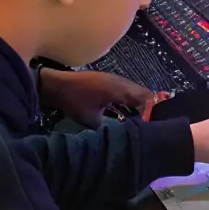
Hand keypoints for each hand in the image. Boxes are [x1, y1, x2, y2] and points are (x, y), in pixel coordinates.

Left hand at [38, 68, 153, 126]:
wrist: (56, 85)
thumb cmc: (75, 101)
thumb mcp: (92, 120)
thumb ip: (110, 126)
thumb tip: (120, 131)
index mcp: (119, 90)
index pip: (145, 99)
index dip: (151, 112)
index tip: (151, 127)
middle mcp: (120, 81)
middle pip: (143, 93)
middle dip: (148, 108)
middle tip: (149, 124)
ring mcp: (114, 78)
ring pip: (135, 90)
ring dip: (139, 103)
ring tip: (142, 119)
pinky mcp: (108, 79)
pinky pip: (126, 88)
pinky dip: (130, 99)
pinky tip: (128, 110)